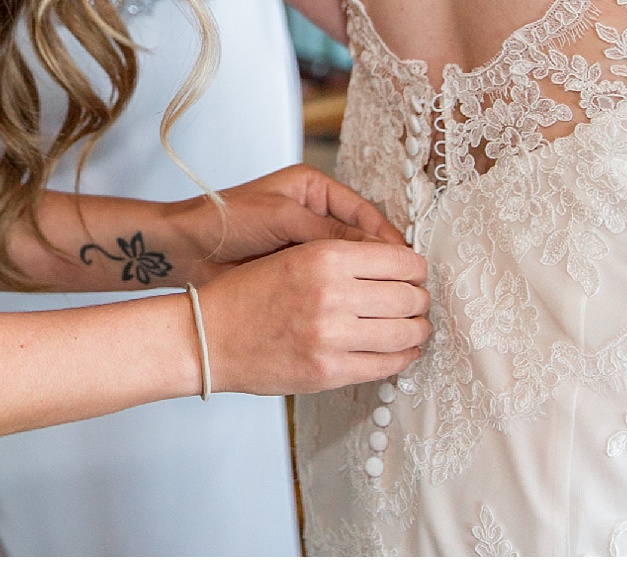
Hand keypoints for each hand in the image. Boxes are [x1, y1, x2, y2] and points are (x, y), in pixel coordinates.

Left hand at [166, 164, 405, 284]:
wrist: (184, 247)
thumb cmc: (225, 219)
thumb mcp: (281, 219)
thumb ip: (328, 234)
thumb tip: (378, 251)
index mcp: (314, 189)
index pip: (365, 214)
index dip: (387, 240)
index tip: (408, 266)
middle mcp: (314, 214)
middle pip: (362, 240)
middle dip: (382, 264)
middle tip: (406, 290)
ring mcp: (305, 243)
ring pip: (347, 264)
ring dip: (363, 282)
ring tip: (386, 305)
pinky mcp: (295, 269)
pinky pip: (328, 281)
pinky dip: (342, 294)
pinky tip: (356, 311)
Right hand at [197, 237, 430, 395]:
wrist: (207, 336)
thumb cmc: (245, 295)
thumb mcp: (292, 256)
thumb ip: (342, 258)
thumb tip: (395, 266)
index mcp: (324, 257)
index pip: (400, 260)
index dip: (415, 269)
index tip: (414, 274)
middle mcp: (331, 294)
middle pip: (408, 297)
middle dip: (419, 300)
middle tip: (416, 302)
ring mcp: (331, 337)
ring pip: (405, 333)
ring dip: (416, 330)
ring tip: (413, 327)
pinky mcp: (328, 371)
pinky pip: (386, 365)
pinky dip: (402, 358)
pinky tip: (399, 351)